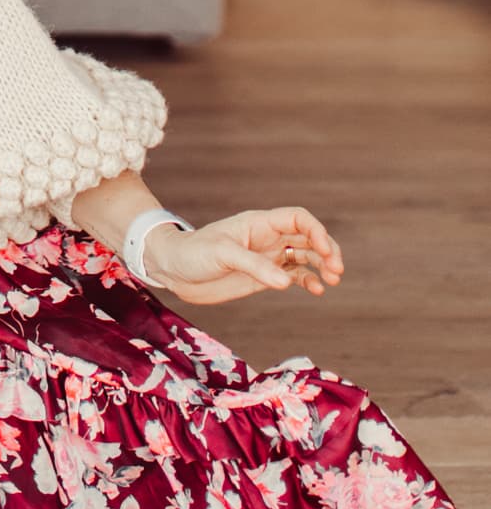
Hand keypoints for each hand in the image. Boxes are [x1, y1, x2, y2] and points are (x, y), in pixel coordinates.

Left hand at [145, 205, 344, 305]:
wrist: (173, 269)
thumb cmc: (193, 253)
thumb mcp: (221, 254)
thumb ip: (254, 266)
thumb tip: (285, 281)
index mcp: (259, 224)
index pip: (298, 218)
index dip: (317, 231)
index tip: (326, 251)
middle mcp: (268, 238)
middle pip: (309, 237)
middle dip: (327, 250)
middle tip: (336, 270)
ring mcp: (267, 257)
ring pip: (305, 256)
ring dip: (322, 266)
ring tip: (332, 280)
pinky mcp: (263, 276)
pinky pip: (294, 275)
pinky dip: (309, 281)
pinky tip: (318, 290)